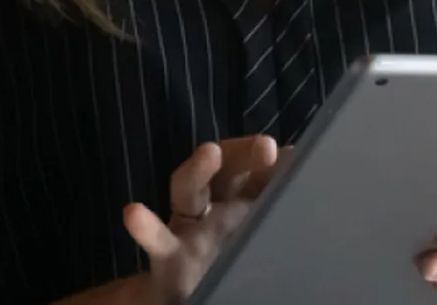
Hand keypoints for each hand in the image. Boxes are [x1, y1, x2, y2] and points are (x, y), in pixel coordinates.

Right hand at [122, 136, 285, 304]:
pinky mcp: (167, 257)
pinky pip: (157, 240)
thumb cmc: (232, 266)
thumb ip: (275, 208)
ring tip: (209, 152)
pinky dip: (146, 227)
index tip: (291, 151)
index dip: (268, 156)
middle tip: (265, 146)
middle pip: (225, 169)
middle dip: (243, 152)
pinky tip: (135, 213)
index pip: (252, 167)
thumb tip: (302, 177)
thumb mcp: (258, 234)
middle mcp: (213, 207)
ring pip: (189, 190)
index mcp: (240, 201)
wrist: (190, 300)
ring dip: (198, 169)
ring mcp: (188, 229)